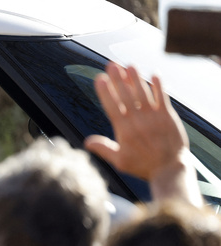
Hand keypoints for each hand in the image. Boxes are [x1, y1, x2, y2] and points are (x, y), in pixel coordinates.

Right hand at [85, 63, 201, 205]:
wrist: (169, 169)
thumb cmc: (142, 166)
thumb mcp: (119, 160)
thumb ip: (103, 148)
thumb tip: (87, 142)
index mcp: (124, 130)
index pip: (112, 106)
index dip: (105, 91)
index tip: (99, 78)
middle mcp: (138, 121)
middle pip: (125, 96)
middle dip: (117, 79)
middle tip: (111, 65)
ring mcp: (154, 117)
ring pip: (143, 94)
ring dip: (136, 79)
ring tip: (129, 65)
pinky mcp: (168, 117)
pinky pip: (162, 98)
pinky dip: (158, 86)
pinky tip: (154, 75)